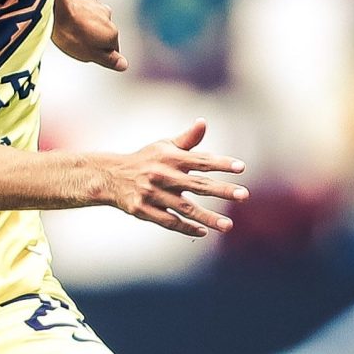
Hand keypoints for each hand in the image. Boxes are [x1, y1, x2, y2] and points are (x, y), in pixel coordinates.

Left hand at [52, 0, 127, 71]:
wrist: (55, 8)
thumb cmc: (70, 34)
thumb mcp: (88, 54)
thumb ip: (108, 59)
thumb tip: (124, 65)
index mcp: (111, 34)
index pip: (113, 48)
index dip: (104, 53)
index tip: (96, 56)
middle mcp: (108, 18)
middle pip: (106, 30)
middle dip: (98, 36)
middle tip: (84, 42)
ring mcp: (96, 5)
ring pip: (102, 13)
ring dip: (97, 18)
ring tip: (86, 24)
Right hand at [94, 120, 247, 237]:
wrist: (110, 176)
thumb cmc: (145, 159)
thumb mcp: (164, 146)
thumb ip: (187, 139)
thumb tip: (203, 122)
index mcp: (170, 157)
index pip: (201, 160)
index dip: (221, 163)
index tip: (241, 168)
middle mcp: (162, 175)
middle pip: (198, 185)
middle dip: (222, 190)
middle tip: (244, 195)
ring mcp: (153, 194)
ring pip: (185, 208)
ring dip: (208, 217)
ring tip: (229, 225)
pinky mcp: (143, 210)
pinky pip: (169, 221)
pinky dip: (186, 227)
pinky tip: (203, 231)